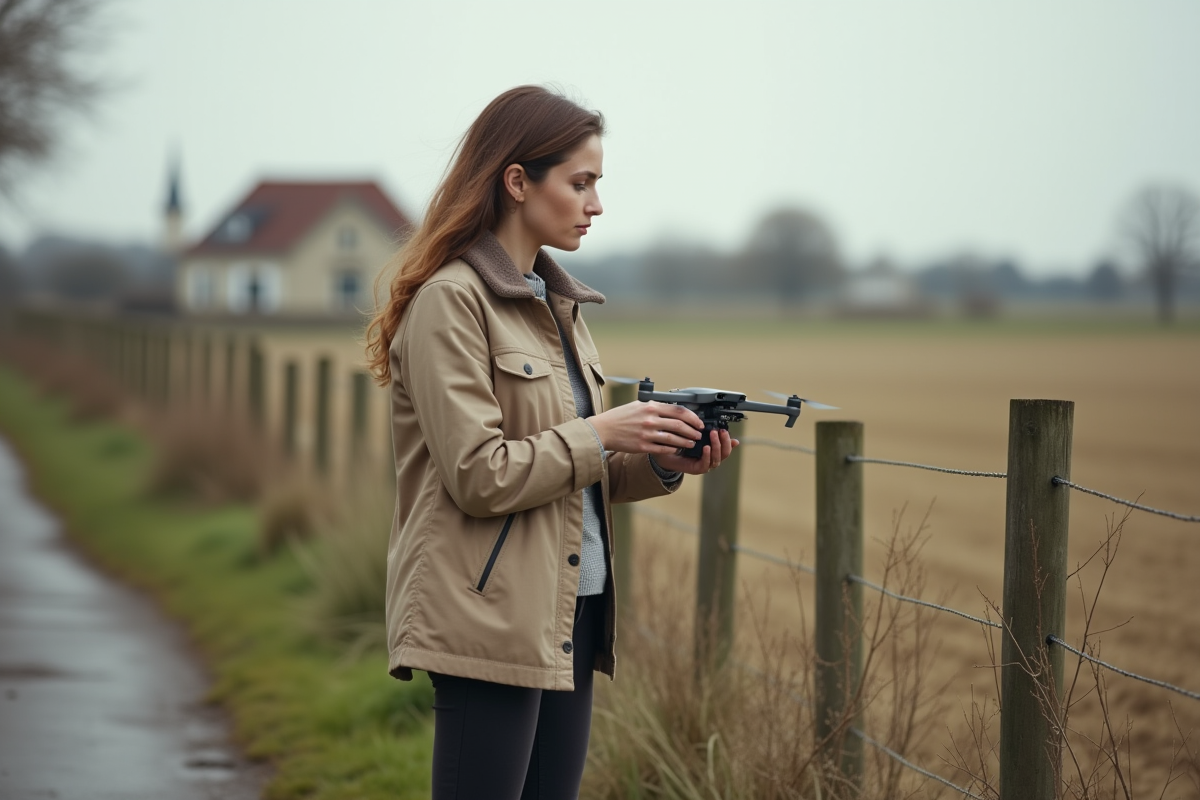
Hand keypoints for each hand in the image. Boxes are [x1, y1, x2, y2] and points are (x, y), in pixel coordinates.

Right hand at [587, 401, 703, 454]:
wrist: (603, 429)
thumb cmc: (619, 417)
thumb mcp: (638, 405)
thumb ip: (654, 406)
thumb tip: (672, 409)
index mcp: (650, 407)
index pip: (679, 411)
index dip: (692, 417)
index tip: (698, 422)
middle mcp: (650, 419)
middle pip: (679, 425)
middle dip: (692, 431)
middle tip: (698, 434)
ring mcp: (647, 434)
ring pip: (674, 438)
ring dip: (686, 442)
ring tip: (691, 443)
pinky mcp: (643, 446)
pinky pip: (663, 449)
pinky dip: (673, 449)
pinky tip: (677, 449)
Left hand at [650, 428, 737, 474]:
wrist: (666, 453)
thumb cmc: (680, 443)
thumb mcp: (693, 433)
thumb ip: (704, 430)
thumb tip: (714, 423)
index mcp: (712, 449)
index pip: (725, 446)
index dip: (728, 440)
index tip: (725, 431)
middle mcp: (710, 457)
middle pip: (724, 453)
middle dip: (724, 441)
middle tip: (720, 431)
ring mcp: (705, 464)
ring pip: (717, 458)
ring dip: (716, 446)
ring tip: (713, 436)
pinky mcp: (697, 469)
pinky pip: (706, 464)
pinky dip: (707, 456)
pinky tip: (706, 448)